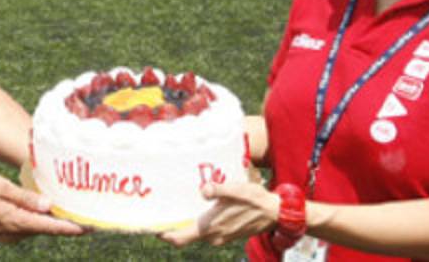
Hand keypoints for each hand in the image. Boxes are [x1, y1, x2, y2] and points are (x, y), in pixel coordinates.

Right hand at [0, 172, 83, 242]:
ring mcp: (8, 234)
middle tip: (88, 214)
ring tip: (71, 209)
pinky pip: (26, 226)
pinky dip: (38, 220)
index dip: (72, 227)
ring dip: (52, 221)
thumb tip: (48, 206)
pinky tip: (44, 209)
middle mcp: (14, 232)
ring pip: (36, 228)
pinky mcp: (4, 231)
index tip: (91, 227)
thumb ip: (24, 197)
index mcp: (15, 221)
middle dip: (66, 223)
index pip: (50, 227)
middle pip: (47, 229)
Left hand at [161, 181, 279, 247]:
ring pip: (197, 233)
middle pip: (186, 235)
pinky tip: (200, 210)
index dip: (165, 235)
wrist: (276, 213)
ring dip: (188, 224)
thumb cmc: (255, 200)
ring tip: (178, 209)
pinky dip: (200, 224)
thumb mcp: (236, 190)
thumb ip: (218, 190)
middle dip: (174, 226)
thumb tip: (203, 190)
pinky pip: (208, 231)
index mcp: (211, 227)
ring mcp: (221, 237)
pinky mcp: (228, 234)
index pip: (181, 238)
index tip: (152, 228)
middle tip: (161, 213)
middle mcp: (213, 236)